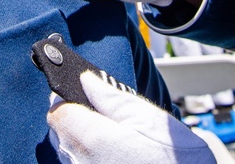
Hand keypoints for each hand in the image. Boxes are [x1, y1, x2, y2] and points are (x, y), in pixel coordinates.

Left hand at [48, 71, 232, 163]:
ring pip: (69, 150)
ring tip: (113, 131)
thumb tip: (87, 80)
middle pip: (60, 131)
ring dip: (82, 135)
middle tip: (101, 107)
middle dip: (74, 114)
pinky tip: (115, 151)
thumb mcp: (149, 118)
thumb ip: (112, 97)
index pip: (57, 110)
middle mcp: (81, 163)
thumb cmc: (176, 161)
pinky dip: (90, 154)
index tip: (80, 88)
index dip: (66, 95)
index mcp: (93, 140)